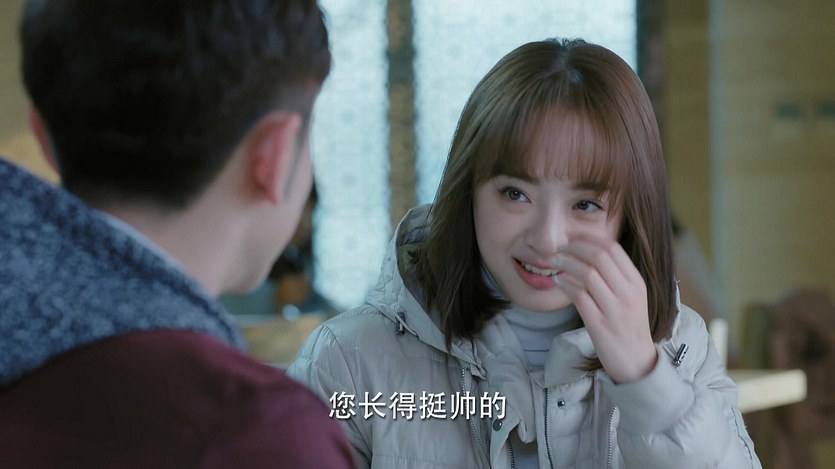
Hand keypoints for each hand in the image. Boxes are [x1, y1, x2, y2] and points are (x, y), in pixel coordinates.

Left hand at [553, 234, 656, 383]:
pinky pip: (579, 296)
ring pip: (587, 274)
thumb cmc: (629, 326)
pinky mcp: (600, 325)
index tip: (572, 236)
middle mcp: (628, 293)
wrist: (636, 362)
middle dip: (574, 247)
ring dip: (566, 263)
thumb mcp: (631, 297)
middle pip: (598, 257)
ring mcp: (615, 310)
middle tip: (558, 247)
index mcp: (636, 283)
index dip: (588, 238)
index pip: (613, 249)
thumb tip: (588, 252)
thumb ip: (616, 276)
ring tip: (554, 262)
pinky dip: (565, 285)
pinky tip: (558, 282)